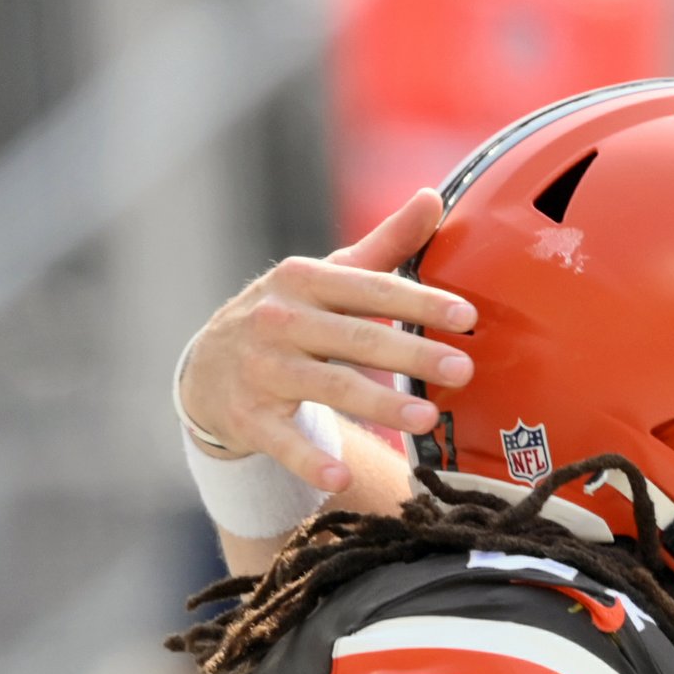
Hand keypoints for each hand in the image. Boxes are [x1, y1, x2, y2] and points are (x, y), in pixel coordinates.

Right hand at [177, 187, 476, 491]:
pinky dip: (308, 459)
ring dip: (378, 404)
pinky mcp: (249, 417)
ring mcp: (262, 369)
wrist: (206, 370)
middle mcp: (280, 320)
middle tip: (462, 368)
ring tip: (427, 418)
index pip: (371, 289)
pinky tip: (339, 477)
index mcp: (305, 281)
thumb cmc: (287, 318)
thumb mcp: (326, 277)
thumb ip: (383, 246)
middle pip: (355, 338)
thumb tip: (433, 196)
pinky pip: (282, 440)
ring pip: (328, 386)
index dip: (419, 300)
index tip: (467, 316)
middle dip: (410, 353)